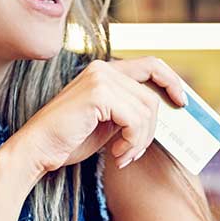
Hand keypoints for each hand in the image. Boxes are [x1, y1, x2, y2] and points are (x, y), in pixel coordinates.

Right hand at [8, 57, 186, 176]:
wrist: (37, 150)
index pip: (150, 65)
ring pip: (146, 109)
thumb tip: (161, 115)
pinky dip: (132, 141)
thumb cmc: (67, 140)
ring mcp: (100, 79)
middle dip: (152, 128)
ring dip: (140, 139)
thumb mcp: (106, 123)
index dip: (171, 80)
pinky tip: (116, 154)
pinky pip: (135, 119)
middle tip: (136, 150)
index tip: (181, 102)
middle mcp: (102, 68)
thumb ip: (128, 112)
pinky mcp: (98, 94)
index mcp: (103, 71)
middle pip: (152, 94)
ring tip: (123, 155)